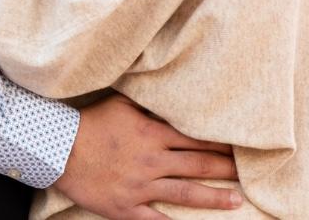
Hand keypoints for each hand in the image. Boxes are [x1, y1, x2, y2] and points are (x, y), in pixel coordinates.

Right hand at [57, 94, 241, 218]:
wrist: (60, 150)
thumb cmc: (92, 123)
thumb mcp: (122, 104)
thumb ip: (150, 106)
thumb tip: (174, 100)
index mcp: (151, 133)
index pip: (195, 138)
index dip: (219, 143)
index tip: (239, 145)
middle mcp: (152, 161)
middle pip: (197, 165)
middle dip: (225, 169)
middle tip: (248, 172)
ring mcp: (141, 188)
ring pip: (185, 193)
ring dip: (214, 198)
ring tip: (237, 200)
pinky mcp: (128, 209)